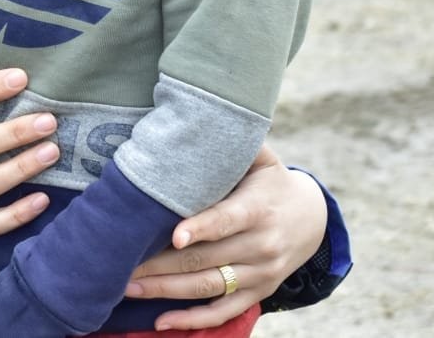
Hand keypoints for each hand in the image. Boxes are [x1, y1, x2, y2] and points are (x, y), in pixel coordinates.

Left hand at [122, 144, 326, 329]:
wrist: (313, 217)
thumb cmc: (270, 181)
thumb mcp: (261, 159)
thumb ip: (232, 146)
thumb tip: (194, 116)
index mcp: (257, 209)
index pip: (227, 220)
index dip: (201, 228)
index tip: (174, 236)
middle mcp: (261, 245)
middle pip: (206, 259)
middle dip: (160, 264)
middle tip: (120, 265)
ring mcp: (260, 273)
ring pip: (208, 287)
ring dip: (166, 292)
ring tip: (128, 288)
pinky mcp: (258, 292)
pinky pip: (224, 311)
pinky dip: (193, 320)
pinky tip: (161, 323)